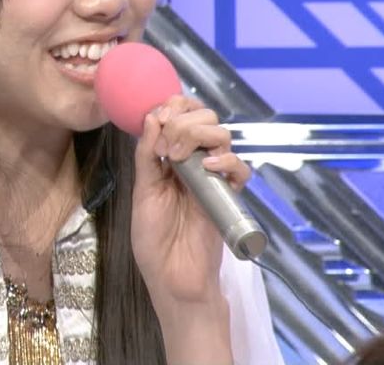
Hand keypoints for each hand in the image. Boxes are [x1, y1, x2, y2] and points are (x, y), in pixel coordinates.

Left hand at [130, 95, 251, 307]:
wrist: (173, 278)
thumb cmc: (153, 240)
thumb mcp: (142, 192)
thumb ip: (147, 155)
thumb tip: (153, 117)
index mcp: (169, 157)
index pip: (181, 115)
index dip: (175, 107)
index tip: (162, 116)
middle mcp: (193, 162)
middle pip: (204, 118)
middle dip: (185, 120)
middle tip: (170, 145)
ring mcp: (212, 177)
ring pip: (222, 135)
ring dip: (201, 135)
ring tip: (182, 159)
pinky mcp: (228, 195)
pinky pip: (240, 169)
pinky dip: (228, 161)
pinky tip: (211, 167)